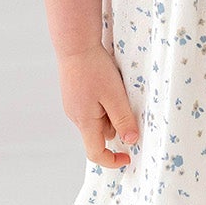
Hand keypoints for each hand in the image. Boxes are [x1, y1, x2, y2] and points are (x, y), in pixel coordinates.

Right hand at [57, 43, 140, 168]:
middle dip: (116, 125)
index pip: (95, 153)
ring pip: (98, 119)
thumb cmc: (94, 68)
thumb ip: (123, 120)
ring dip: (111, 111)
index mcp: (84, 121)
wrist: (75, 44)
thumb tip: (131, 141)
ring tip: (115, 89)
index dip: (112, 160)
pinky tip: (106, 83)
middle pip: (100, 134)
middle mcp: (75, 116)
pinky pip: (93, 107)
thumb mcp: (115, 96)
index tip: (129, 157)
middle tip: (126, 104)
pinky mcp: (75, 95)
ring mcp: (74, 105)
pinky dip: (104, 101)